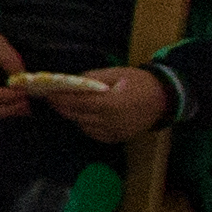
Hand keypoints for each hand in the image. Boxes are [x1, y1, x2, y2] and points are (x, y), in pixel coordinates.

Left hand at [31, 66, 173, 145]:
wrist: (164, 99)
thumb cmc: (139, 82)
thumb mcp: (116, 73)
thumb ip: (92, 78)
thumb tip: (71, 82)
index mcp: (112, 104)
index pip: (78, 103)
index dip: (60, 99)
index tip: (47, 93)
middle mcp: (112, 122)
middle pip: (78, 115)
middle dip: (62, 107)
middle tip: (50, 98)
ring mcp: (115, 133)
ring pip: (84, 125)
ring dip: (73, 115)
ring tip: (64, 105)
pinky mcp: (117, 139)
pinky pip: (94, 133)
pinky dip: (85, 124)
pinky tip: (83, 114)